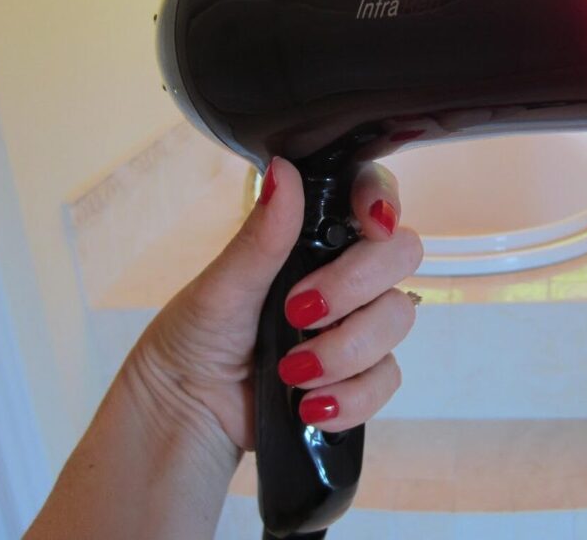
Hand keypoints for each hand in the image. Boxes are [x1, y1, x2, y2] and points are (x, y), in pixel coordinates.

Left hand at [126, 157, 422, 457]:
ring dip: (345, 349)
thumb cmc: (194, 338)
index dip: (382, 202)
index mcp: (312, 238)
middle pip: (399, 254)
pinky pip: (386, 377)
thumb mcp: (223, 286)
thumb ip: (263, 235)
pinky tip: (309, 406)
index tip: (372, 223)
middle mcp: (343, 274)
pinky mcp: (358, 375)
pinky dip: (350, 396)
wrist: (187, 415)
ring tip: (292, 371)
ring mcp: (355, 324)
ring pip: (397, 317)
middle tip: (299, 311)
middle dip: (355, 285)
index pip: (370, 197)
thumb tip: (283, 171)